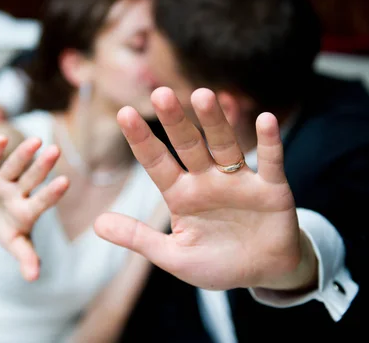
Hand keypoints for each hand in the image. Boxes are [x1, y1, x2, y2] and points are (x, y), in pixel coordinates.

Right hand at [0, 136, 68, 280]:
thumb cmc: (6, 225)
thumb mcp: (14, 242)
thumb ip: (25, 256)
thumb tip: (33, 278)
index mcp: (27, 208)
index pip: (42, 200)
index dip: (52, 193)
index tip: (66, 182)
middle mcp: (19, 189)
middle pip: (32, 177)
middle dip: (42, 166)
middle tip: (56, 151)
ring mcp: (4, 177)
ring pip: (15, 164)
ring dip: (24, 152)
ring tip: (35, 140)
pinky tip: (1, 138)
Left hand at [95, 87, 316, 290]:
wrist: (263, 273)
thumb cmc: (216, 263)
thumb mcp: (173, 255)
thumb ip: (138, 238)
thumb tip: (97, 224)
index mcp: (182, 194)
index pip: (156, 162)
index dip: (141, 140)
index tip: (123, 114)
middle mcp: (208, 181)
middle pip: (189, 146)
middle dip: (175, 122)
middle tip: (160, 94)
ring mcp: (239, 182)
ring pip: (225, 146)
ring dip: (215, 122)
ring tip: (203, 96)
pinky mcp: (271, 189)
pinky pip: (271, 162)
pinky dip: (269, 143)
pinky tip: (265, 119)